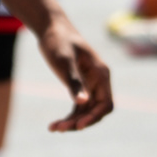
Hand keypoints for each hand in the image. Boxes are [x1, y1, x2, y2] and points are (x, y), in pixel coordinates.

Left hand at [33, 12, 113, 129]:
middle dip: (80, 122)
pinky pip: (78, 108)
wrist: (51, 28)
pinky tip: (54, 125)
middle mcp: (98, 82)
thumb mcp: (64, 62)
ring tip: (53, 128)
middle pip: (96, 111)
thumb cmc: (59, 41)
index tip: (78, 125)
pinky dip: (68, 117)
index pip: (106, 103)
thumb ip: (74, 82)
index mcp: (101, 74)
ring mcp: (89, 85)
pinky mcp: (79, 87)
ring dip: (72, 122)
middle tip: (60, 128)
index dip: (94, 117)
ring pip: (86, 112)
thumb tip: (83, 103)